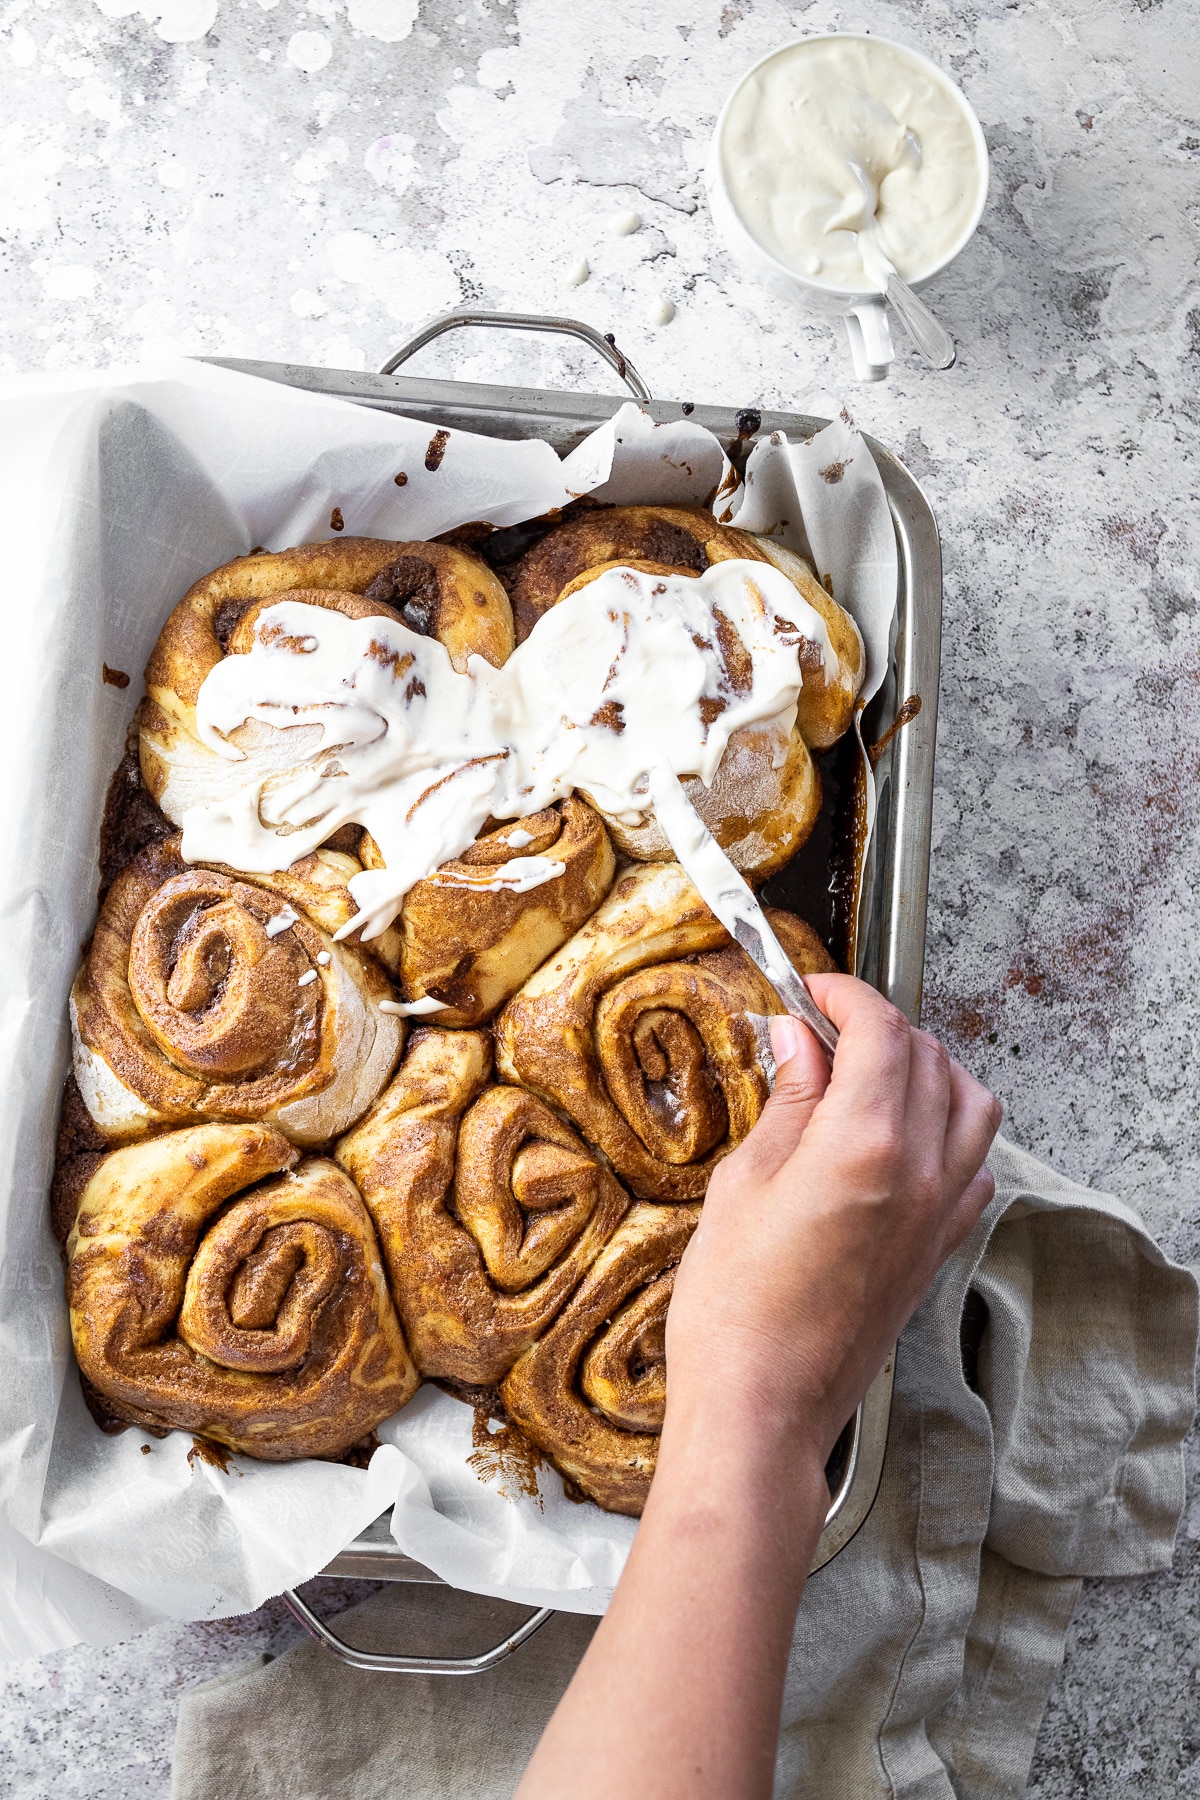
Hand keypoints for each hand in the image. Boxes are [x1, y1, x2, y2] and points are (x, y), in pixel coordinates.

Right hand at [665, 974, 1000, 1464]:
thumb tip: (798, 1040)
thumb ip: (786, 1101)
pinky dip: (949, 1130)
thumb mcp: (743, 1182)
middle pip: (927, 1057)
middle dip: (878, 1025)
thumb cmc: (735, 1307)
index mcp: (864, 1144)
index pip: (881, 1030)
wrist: (765, 1406)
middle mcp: (919, 1172)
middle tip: (820, 1028)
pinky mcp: (938, 1249)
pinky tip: (901, 1136)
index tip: (811, 990)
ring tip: (869, 1071)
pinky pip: (974, 1164)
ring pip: (969, 1103)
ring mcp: (938, 1213)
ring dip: (927, 1069)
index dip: (845, 995)